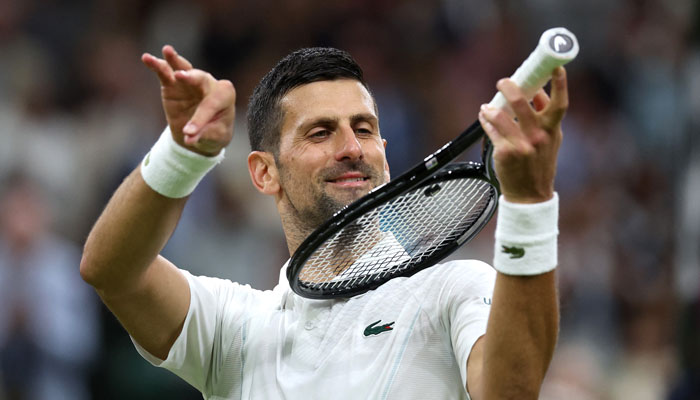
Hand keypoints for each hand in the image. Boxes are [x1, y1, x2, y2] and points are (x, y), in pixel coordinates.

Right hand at [142, 45, 235, 155]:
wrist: (200, 133)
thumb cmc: (214, 132)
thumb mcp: (214, 138)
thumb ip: (202, 135)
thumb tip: (188, 138)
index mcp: (225, 95)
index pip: (211, 105)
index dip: (199, 119)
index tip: (188, 134)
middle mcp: (209, 84)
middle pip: (201, 78)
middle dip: (191, 78)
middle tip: (180, 77)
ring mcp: (190, 81)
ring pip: (183, 68)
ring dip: (174, 60)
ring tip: (167, 51)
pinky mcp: (173, 83)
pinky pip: (165, 72)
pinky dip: (156, 65)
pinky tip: (147, 58)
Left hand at [478, 66, 567, 203]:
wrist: (530, 195)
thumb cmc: (539, 164)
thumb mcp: (550, 140)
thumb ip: (544, 116)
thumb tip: (537, 91)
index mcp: (553, 130)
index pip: (560, 104)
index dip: (560, 84)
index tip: (556, 67)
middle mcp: (539, 136)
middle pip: (522, 103)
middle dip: (510, 88)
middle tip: (503, 81)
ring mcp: (521, 145)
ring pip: (501, 116)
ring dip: (492, 107)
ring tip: (487, 106)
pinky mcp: (505, 153)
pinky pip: (491, 130)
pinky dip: (486, 121)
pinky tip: (484, 117)